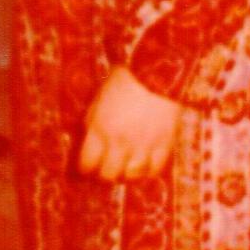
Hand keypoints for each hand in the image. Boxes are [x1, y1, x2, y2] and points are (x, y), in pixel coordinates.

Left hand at [77, 65, 183, 180]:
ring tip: (125, 169)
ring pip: (131, 176)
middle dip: (104, 175)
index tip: (87, 167)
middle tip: (106, 169)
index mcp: (100, 129)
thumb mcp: (99, 99)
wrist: (158, 72)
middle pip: (108, 175)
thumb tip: (88, 142)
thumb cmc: (124, 81)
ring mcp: (143, 146)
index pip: (87, 164)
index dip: (85, 168)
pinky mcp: (164, 145)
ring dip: (126, 175)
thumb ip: (93, 123)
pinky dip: (148, 172)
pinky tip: (144, 166)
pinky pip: (154, 170)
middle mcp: (120, 142)